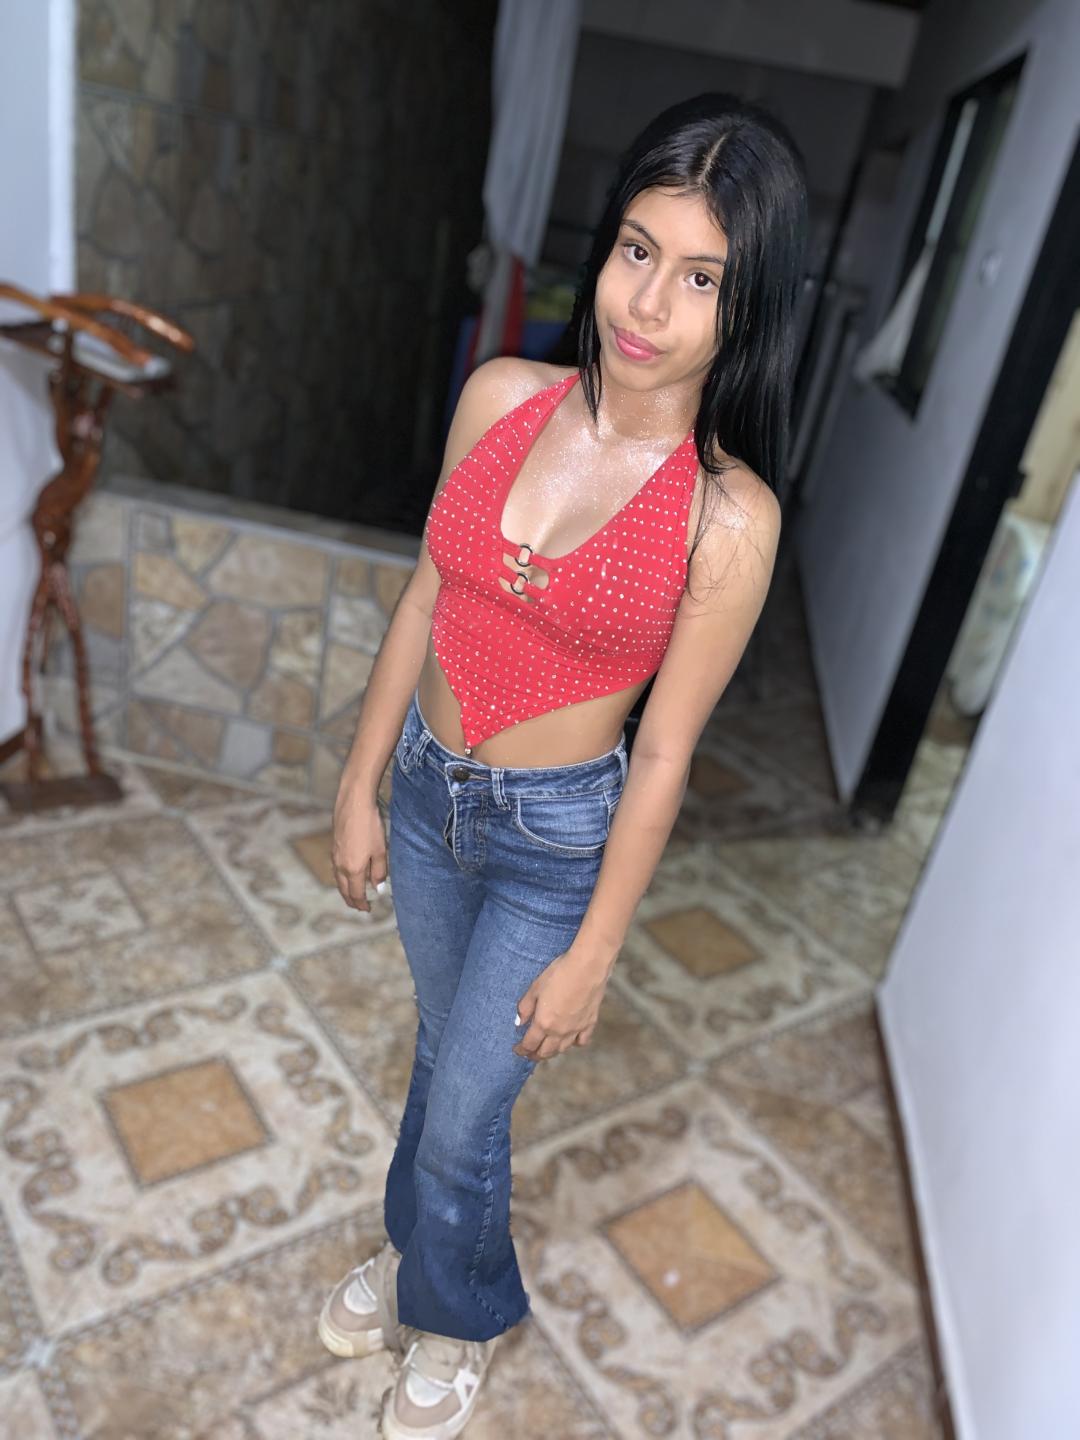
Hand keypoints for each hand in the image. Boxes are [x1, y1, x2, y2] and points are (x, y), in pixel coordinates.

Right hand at [331, 778, 387, 912]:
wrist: (353, 802)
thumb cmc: (370, 825)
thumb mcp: (380, 850)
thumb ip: (379, 872)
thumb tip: (378, 889)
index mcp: (353, 869)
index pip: (356, 894)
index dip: (361, 903)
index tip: (368, 909)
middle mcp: (340, 865)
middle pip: (344, 889)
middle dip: (351, 900)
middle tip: (359, 907)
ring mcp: (335, 855)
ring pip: (338, 879)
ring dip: (345, 890)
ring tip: (352, 894)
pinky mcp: (333, 845)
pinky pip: (336, 868)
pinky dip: (341, 877)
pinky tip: (347, 874)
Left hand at [512, 950, 609, 1061]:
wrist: (587, 968)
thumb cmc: (559, 974)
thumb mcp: (535, 988)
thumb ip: (525, 1007)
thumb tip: (519, 1022)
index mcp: (543, 1023)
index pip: (530, 1044)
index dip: (522, 1050)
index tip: (517, 1050)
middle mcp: (559, 1032)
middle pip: (545, 1052)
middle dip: (535, 1054)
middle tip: (530, 1053)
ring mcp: (576, 1030)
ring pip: (562, 1049)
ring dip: (552, 1052)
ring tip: (547, 1049)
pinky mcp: (590, 1024)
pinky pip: (581, 1041)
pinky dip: (574, 1044)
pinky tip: (571, 1039)